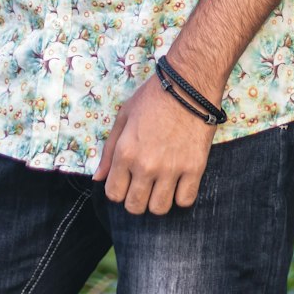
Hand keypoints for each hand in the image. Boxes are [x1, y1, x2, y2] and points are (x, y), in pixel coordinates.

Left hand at [93, 72, 216, 214]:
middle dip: (136, 200)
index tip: (126, 182)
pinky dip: (181, 196)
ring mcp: (171, 169)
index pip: (113, 194)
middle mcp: (146, 165)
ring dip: (158, 201)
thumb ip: (109, 150)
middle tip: (143, 185)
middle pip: (135, 207)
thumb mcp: (124, 116)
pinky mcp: (195, 168)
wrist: (190, 84)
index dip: (118, 190)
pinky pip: (185, 201)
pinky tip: (179, 183)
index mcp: (125, 152)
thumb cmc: (154, 97)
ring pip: (159, 209)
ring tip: (161, 185)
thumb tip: (98, 178)